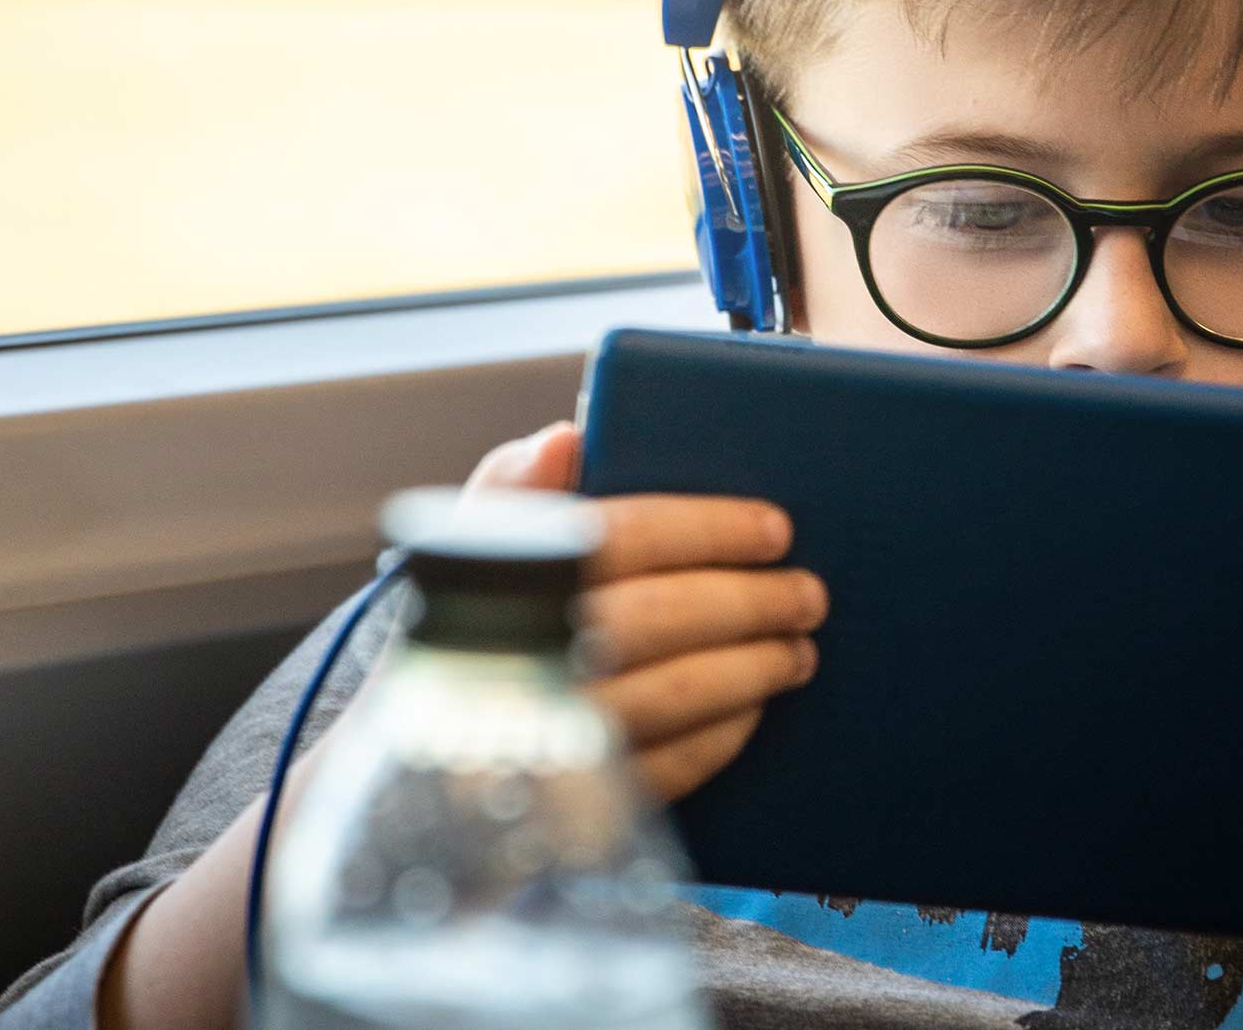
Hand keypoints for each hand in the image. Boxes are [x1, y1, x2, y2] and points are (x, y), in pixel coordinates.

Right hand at [467, 423, 825, 802]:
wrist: (435, 740)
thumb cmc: (479, 614)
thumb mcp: (480, 537)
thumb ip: (522, 483)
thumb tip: (567, 438)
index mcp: (506, 574)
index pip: (621, 536)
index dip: (708, 529)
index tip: (775, 529)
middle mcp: (521, 655)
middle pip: (657, 618)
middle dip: (748, 604)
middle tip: (807, 594)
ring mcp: (546, 737)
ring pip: (670, 695)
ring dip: (751, 670)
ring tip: (796, 651)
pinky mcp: (570, 804)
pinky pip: (665, 769)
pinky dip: (721, 735)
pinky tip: (751, 707)